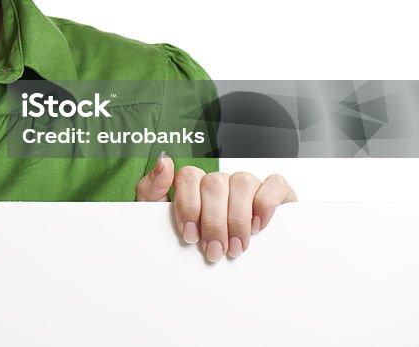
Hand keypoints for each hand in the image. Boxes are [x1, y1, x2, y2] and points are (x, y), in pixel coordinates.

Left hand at [135, 153, 296, 261]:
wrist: (228, 268)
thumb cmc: (192, 239)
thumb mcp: (160, 219)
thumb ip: (152, 189)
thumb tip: (164, 161)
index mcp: (192, 183)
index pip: (188, 177)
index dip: (188, 206)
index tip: (190, 236)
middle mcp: (220, 180)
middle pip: (215, 184)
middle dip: (213, 222)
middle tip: (214, 251)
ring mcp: (246, 184)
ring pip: (242, 182)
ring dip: (238, 218)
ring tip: (235, 248)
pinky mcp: (275, 192)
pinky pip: (273, 183)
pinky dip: (265, 205)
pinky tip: (257, 227)